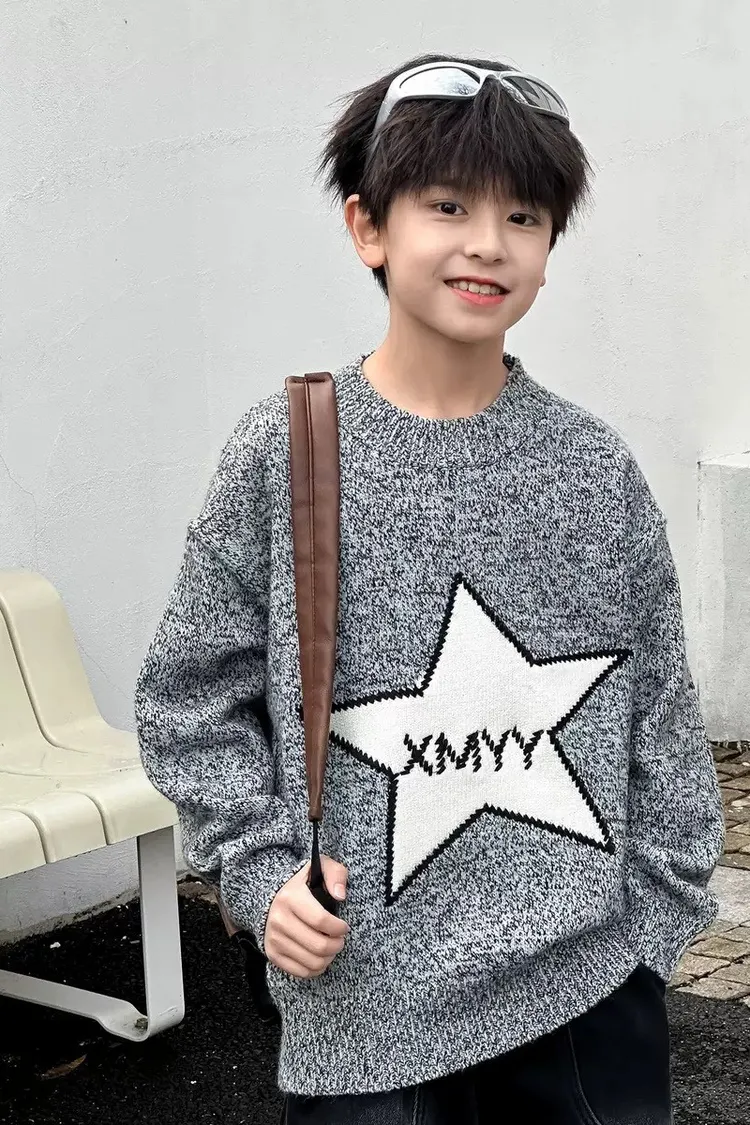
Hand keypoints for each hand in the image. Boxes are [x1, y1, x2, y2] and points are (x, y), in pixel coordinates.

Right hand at [264, 854, 349, 978]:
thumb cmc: (302, 884)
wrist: (269, 895)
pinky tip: (320, 957)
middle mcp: (279, 919)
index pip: (321, 921)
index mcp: (290, 897)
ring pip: (311, 962)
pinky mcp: (272, 953)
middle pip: (318, 946)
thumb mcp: (320, 867)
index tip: (344, 926)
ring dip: (328, 958)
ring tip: (331, 948)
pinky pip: (300, 972)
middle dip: (337, 945)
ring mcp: (274, 938)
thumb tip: (340, 895)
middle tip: (340, 940)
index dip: (339, 927)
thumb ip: (336, 874)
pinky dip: (315, 969)